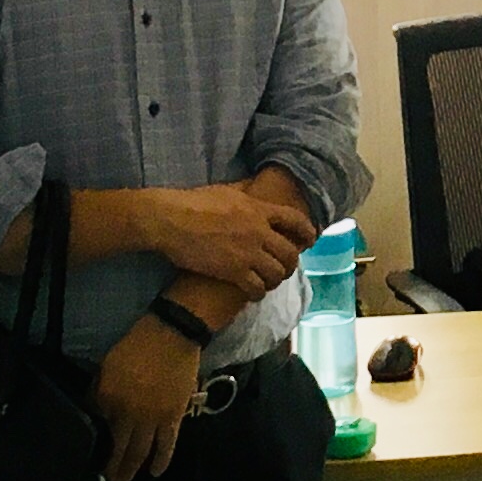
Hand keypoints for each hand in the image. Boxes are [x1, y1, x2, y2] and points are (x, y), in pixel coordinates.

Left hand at [94, 315, 198, 480]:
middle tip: (109, 478)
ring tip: (125, 480)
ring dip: (131, 469)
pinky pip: (167, 445)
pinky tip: (155, 472)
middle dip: (112, 467)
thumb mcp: (107, 365)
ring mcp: (152, 419)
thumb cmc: (137, 345)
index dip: (95, 440)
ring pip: (140, 452)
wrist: (172, 335)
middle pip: (118, 448)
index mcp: (108, 398)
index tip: (93, 451)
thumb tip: (97, 410)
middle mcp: (128, 414)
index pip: (98, 426)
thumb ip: (100, 391)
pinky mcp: (173, 418)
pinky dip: (161, 461)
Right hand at [152, 187, 312, 299]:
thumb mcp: (226, 190)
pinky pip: (257, 288)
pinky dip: (258, 292)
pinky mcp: (232, 272)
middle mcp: (258, 232)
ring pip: (276, 273)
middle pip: (290, 253)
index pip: (295, 221)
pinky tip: (253, 293)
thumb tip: (254, 187)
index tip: (311, 240)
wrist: (170, 220)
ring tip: (269, 282)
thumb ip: (245, 192)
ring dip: (275, 279)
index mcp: (259, 210)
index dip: (308, 232)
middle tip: (284, 268)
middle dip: (290, 263)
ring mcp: (247, 253)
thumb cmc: (193, 201)